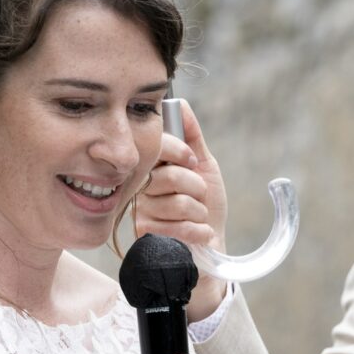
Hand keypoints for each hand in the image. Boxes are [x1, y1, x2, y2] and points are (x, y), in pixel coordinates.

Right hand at [135, 99, 228, 321]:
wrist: (211, 249)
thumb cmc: (207, 209)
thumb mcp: (205, 168)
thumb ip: (192, 138)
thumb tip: (180, 103)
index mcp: (152, 169)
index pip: (155, 148)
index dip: (179, 151)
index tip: (193, 161)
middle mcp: (142, 190)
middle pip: (168, 176)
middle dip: (196, 187)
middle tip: (200, 197)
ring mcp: (143, 214)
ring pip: (176, 202)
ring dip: (199, 212)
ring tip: (198, 218)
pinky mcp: (147, 238)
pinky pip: (176, 227)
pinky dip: (197, 231)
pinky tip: (198, 234)